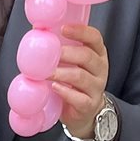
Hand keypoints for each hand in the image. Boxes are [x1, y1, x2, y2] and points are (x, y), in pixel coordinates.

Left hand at [53, 22, 109, 139]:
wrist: (85, 111)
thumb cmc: (75, 82)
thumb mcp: (73, 63)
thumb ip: (62, 48)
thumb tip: (39, 30)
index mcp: (97, 54)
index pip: (95, 38)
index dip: (81, 31)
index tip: (64, 28)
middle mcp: (100, 69)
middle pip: (87, 56)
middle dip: (66, 53)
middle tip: (49, 54)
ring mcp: (96, 88)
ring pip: (81, 77)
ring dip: (62, 73)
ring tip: (47, 72)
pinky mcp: (89, 105)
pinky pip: (79, 98)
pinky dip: (65, 92)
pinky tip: (55, 87)